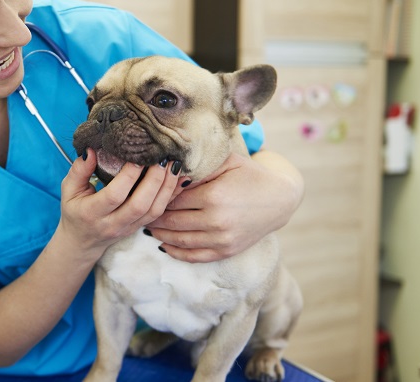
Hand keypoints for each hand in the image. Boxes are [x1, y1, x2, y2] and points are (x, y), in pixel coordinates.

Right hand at [58, 148, 182, 258]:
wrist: (82, 241)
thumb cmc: (75, 210)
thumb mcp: (69, 189)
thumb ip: (79, 170)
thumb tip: (91, 149)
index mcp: (91, 213)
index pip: (115, 195)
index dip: (129, 175)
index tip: (138, 155)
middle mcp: (112, 223)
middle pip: (139, 204)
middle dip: (154, 179)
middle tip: (162, 157)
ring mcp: (128, 228)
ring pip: (153, 211)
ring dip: (167, 187)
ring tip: (173, 164)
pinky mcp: (139, 228)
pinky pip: (160, 213)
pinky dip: (172, 195)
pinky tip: (179, 178)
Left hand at [145, 150, 303, 262]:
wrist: (279, 199)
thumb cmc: (249, 175)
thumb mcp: (225, 162)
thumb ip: (197, 166)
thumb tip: (168, 169)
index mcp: (213, 196)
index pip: (172, 199)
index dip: (157, 197)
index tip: (146, 194)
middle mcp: (216, 220)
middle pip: (172, 221)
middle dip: (153, 217)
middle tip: (140, 211)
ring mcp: (222, 239)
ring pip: (179, 240)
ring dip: (160, 235)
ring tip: (147, 227)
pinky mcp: (226, 251)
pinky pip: (194, 256)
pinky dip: (175, 252)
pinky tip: (163, 245)